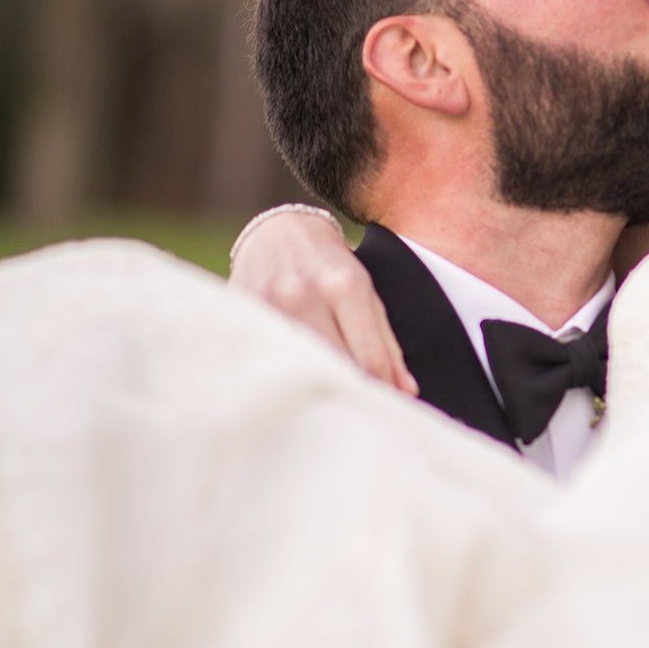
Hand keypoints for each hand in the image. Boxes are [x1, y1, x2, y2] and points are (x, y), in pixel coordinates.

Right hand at [228, 210, 418, 394]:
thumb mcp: (366, 294)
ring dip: (318, 391)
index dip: (382, 392)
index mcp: (345, 286)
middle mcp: (305, 294)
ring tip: (329, 405)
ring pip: (301, 367)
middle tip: (361, 414)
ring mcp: (270, 304)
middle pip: (336, 367)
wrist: (278, 233)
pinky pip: (270, 358)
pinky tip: (296, 386)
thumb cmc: (330, 267)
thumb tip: (405, 392)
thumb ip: (386, 344)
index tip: (385, 408)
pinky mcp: (243, 313)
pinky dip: (286, 377)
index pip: (370, 359)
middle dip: (352, 394)